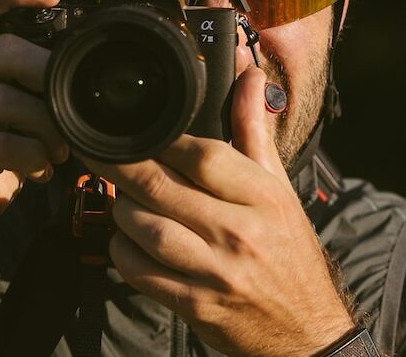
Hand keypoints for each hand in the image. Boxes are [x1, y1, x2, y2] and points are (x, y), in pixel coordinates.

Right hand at [0, 0, 68, 272]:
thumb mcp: (4, 122)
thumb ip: (28, 88)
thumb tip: (75, 56)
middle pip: (1, 51)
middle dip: (50, 73)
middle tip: (74, 103)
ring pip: (4, 99)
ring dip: (47, 124)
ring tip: (60, 149)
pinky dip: (32, 156)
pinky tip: (41, 171)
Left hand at [82, 66, 353, 356]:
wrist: (308, 331)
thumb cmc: (288, 251)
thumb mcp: (278, 188)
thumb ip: (254, 130)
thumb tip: (250, 75)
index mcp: (262, 197)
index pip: (203, 155)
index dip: (162, 139)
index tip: (138, 129)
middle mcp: (239, 232)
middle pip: (162, 189)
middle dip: (120, 166)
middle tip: (97, 151)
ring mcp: (216, 272)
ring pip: (145, 229)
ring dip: (121, 210)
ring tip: (120, 198)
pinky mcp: (196, 305)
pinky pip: (140, 272)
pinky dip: (123, 252)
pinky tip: (125, 240)